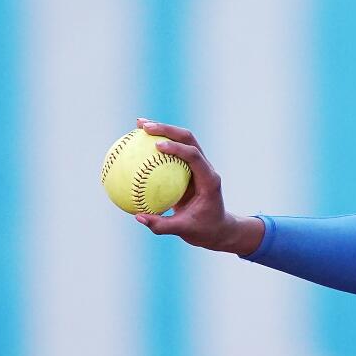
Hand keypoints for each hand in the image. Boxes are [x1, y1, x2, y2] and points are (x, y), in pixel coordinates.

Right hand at [132, 119, 263, 255]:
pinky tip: (137, 144)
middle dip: (167, 129)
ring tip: (139, 125)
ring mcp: (199, 166)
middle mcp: (206, 168)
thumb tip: (138, 217)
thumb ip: (162, 225)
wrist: (218, 228)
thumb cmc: (203, 230)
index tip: (157, 146)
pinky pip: (174, 153)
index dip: (177, 148)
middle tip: (144, 126)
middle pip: (189, 139)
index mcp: (209, 180)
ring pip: (183, 140)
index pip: (194, 156)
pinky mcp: (190, 168)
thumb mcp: (184, 231)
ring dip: (163, 130)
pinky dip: (158, 145)